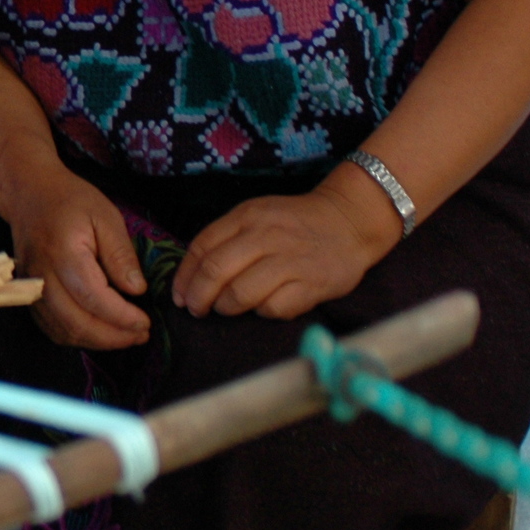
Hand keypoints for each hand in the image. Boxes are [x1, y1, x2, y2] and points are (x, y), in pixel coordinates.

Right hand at [9, 170, 150, 349]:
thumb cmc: (70, 201)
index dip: (122, 317)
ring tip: (125, 337)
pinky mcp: (28, 294)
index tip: (146, 322)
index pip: (94, 297)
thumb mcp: (106, 217)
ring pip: (62, 331)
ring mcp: (31, 287)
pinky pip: (50, 327)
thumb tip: (137, 290)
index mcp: (63, 253)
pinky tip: (98, 333)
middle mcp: (42, 275)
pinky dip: (76, 337)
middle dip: (113, 337)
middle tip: (141, 335)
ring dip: (96, 342)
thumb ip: (120, 255)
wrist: (28, 194)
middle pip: (76, 322)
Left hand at [174, 176, 398, 319]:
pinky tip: (262, 308)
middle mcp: (266, 236)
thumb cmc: (293, 223)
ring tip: (227, 308)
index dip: (185, 277)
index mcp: (247, 216)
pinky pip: (274, 308)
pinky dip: (262, 313)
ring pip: (241, 294)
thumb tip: (191, 278)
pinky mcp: (312, 284)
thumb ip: (225, 239)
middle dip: (199, 297)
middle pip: (215, 272)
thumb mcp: (256, 216)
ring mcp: (290, 260)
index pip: (202, 247)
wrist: (348, 222)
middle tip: (197, 309)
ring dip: (226, 307)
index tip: (180, 296)